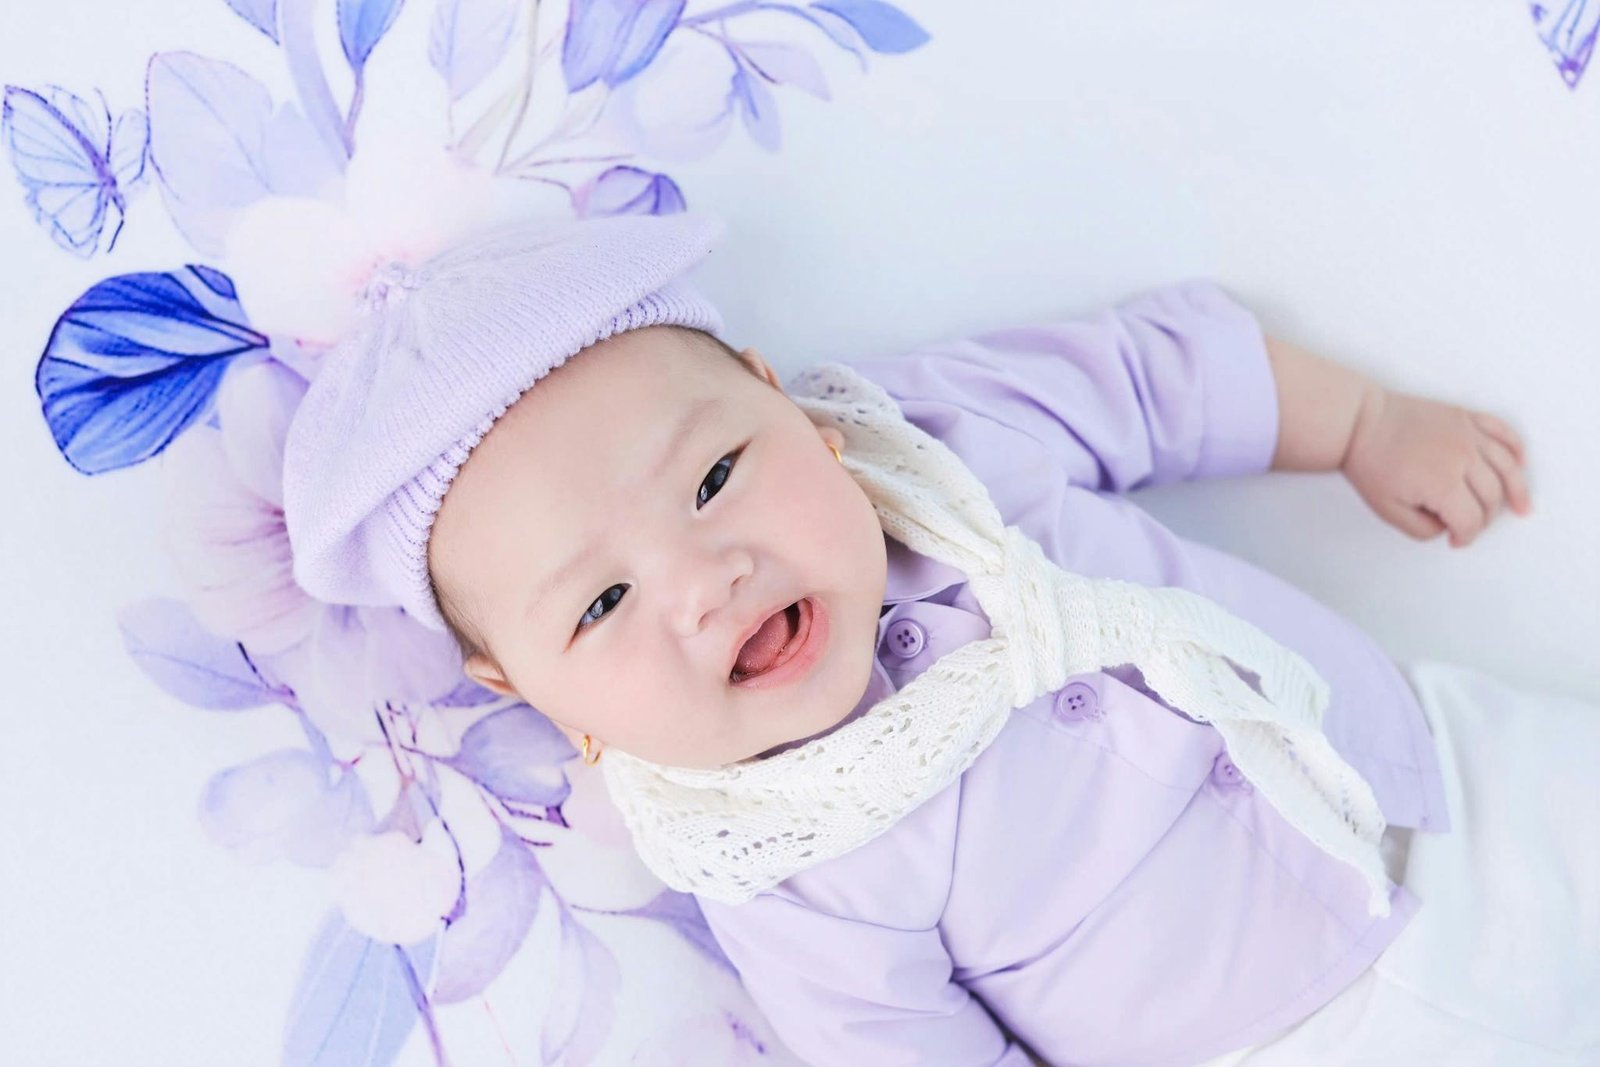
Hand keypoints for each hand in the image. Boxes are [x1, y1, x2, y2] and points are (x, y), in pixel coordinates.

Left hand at [1341, 388, 1532, 547]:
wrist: (1359, 421)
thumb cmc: (1370, 462)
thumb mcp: (1386, 510)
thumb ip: (1420, 529)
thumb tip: (1447, 528)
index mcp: (1442, 483)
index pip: (1471, 520)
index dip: (1466, 536)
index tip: (1456, 540)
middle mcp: (1462, 457)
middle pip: (1492, 497)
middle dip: (1485, 518)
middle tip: (1471, 526)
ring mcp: (1466, 433)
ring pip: (1506, 466)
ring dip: (1517, 490)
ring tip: (1522, 507)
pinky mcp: (1465, 416)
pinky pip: (1502, 431)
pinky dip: (1516, 448)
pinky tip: (1521, 463)